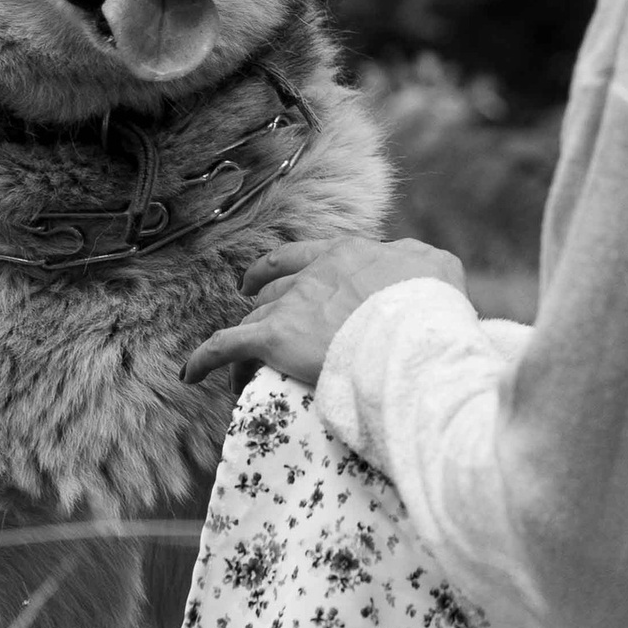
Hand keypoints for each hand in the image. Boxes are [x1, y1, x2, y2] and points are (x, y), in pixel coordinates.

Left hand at [181, 237, 466, 390]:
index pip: (306, 255)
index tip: (278, 277)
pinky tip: (190, 374)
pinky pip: (226, 345)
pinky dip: (204, 358)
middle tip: (258, 310)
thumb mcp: (438, 268)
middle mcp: (314, 272)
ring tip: (245, 363)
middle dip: (264, 297)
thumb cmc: (432, 307)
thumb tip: (415, 265)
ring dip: (250, 335)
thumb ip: (419, 262)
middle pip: (275, 283)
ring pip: (255, 316)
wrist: (413, 335)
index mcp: (349, 253)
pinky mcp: (275, 338)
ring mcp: (292, 303)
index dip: (286, 267)